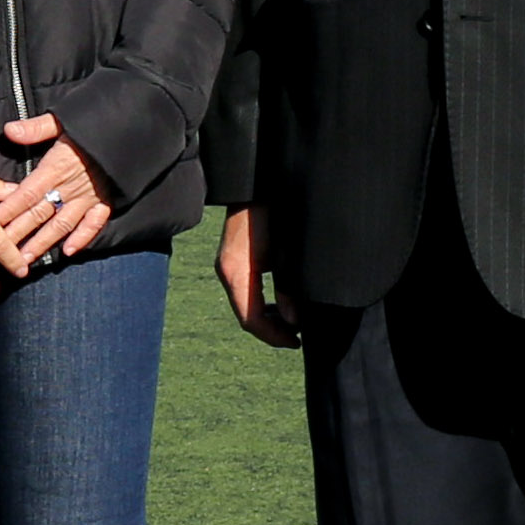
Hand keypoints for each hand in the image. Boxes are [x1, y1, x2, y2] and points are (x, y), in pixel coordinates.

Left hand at [0, 115, 116, 267]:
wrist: (138, 125)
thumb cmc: (98, 119)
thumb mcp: (65, 118)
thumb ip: (36, 128)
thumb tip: (9, 130)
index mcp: (57, 166)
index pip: (26, 193)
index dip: (8, 210)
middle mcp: (71, 186)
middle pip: (39, 214)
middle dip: (18, 234)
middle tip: (0, 253)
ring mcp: (90, 196)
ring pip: (62, 224)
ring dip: (43, 243)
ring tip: (25, 260)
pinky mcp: (108, 200)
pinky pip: (94, 223)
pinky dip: (82, 238)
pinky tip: (68, 252)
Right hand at [215, 205, 299, 348]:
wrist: (256, 182)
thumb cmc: (275, 212)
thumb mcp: (287, 252)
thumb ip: (288, 287)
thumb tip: (292, 320)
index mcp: (237, 272)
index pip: (251, 319)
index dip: (274, 336)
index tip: (296, 342)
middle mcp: (227, 272)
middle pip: (246, 316)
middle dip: (271, 330)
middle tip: (296, 337)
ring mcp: (227, 265)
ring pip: (244, 305)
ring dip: (267, 318)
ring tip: (292, 322)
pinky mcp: (233, 259)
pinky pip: (245, 290)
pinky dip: (261, 302)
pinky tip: (280, 303)